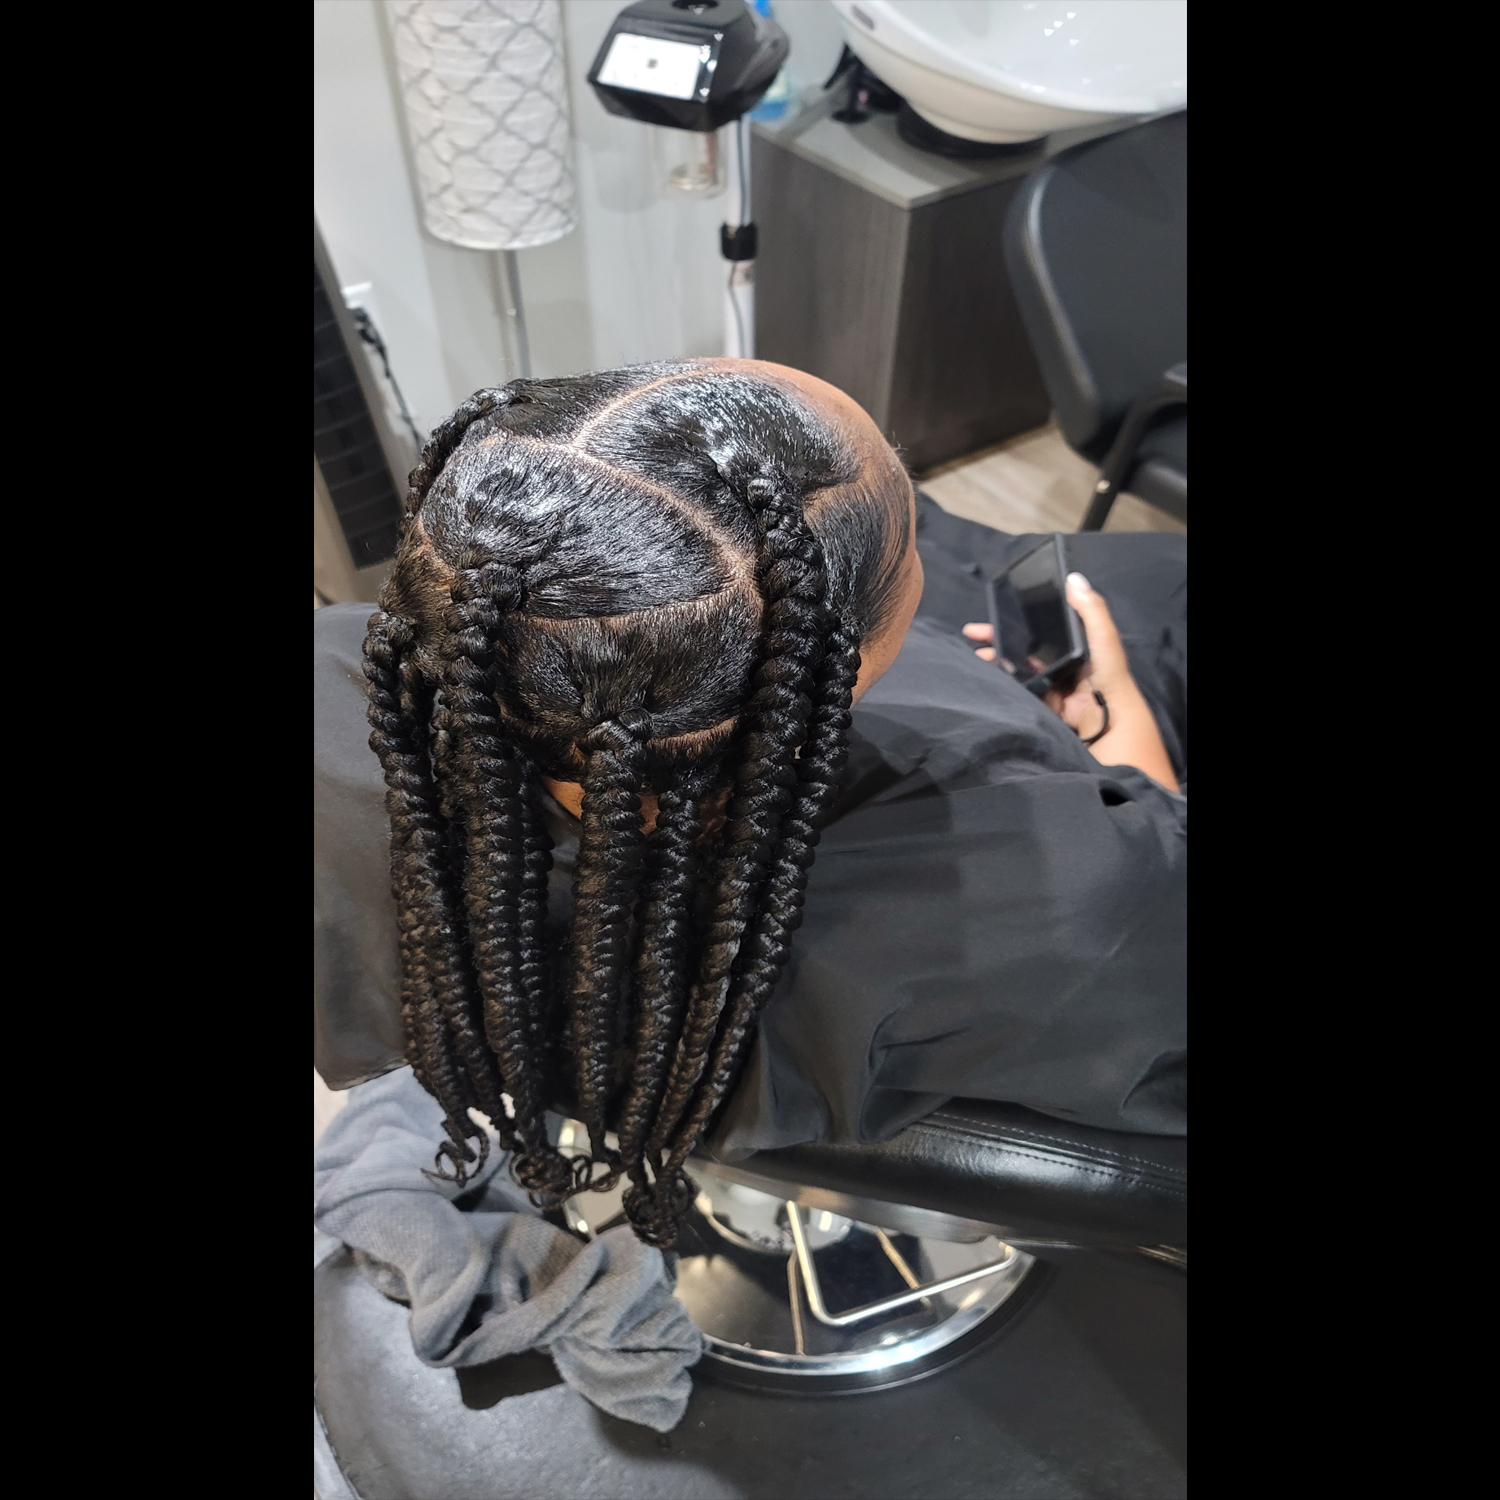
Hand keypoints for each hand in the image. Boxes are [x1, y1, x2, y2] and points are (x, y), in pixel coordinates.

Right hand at [962, 573, 1178, 791]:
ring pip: (1017, 666)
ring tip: (977, 655)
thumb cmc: (1107, 672)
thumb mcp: (1103, 635)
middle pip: (1023, 644)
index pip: (1040, 624)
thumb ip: (1091, 609)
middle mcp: (1059, 659)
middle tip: (973, 633)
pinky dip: (1004, 682)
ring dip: (997, 660)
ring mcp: (1049, 681)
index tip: (996, 609)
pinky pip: (1019, 688)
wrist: (1107, 717)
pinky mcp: (1042, 701)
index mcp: (1073, 642)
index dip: (1018, 616)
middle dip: (998, 638)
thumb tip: (1073, 578)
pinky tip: (988, 675)